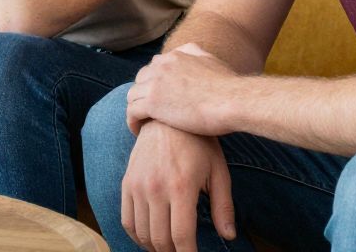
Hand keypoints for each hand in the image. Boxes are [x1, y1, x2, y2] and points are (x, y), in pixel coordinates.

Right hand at [120, 121, 237, 251]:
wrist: (166, 117)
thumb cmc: (198, 143)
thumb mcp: (218, 171)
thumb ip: (223, 205)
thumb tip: (229, 235)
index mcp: (181, 187)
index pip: (182, 236)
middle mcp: (156, 188)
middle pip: (160, 239)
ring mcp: (138, 185)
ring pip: (142, 232)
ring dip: (154, 247)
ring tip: (168, 248)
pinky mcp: (127, 182)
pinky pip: (126, 218)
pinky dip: (136, 235)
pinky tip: (149, 237)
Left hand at [127, 44, 238, 136]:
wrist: (232, 101)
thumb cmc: (227, 86)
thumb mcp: (211, 59)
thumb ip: (196, 53)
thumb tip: (188, 50)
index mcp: (174, 56)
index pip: (153, 67)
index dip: (154, 83)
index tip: (159, 97)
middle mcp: (161, 66)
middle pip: (140, 80)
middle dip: (142, 94)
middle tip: (149, 111)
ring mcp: (155, 84)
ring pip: (132, 96)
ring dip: (135, 108)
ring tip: (142, 122)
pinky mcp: (153, 103)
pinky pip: (132, 112)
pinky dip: (132, 122)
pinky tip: (137, 131)